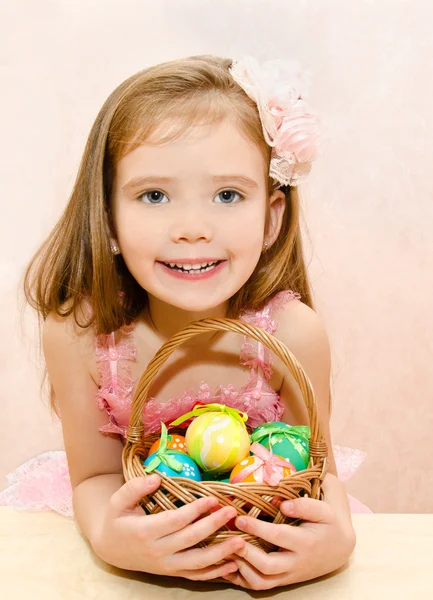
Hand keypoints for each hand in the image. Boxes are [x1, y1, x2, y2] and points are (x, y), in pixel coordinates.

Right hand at [93, 474, 244, 580]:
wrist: (110, 550)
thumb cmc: (117, 520)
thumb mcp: (118, 501)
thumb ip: (135, 488)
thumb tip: (156, 478)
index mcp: (145, 531)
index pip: (176, 520)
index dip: (195, 510)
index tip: (213, 498)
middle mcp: (158, 552)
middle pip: (191, 540)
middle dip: (213, 526)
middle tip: (231, 512)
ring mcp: (166, 565)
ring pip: (197, 562)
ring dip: (221, 553)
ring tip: (241, 542)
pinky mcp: (172, 573)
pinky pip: (196, 575)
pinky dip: (216, 572)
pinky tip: (234, 564)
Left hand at [223, 481, 355, 589]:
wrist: (338, 548)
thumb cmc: (328, 524)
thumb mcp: (324, 510)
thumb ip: (305, 506)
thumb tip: (283, 505)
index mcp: (306, 543)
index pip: (278, 537)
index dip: (257, 528)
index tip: (239, 518)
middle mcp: (296, 563)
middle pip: (267, 566)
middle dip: (246, 553)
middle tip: (229, 537)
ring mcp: (288, 575)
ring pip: (261, 582)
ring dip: (241, 569)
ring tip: (225, 550)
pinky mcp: (282, 580)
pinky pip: (259, 586)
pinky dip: (241, 579)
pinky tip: (226, 566)